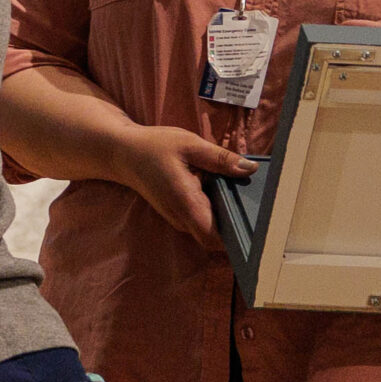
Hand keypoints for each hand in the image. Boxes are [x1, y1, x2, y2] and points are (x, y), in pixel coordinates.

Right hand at [111, 123, 256, 249]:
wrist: (123, 153)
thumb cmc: (154, 146)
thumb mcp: (189, 144)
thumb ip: (220, 158)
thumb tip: (251, 168)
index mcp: (185, 201)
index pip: (214, 238)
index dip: (236, 238)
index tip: (256, 225)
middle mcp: (181, 217)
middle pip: (215, 238)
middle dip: (236, 227)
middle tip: (257, 206)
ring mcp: (178, 218)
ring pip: (209, 231)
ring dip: (226, 219)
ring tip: (244, 196)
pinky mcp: (178, 215)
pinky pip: (201, 222)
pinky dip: (215, 212)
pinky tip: (223, 192)